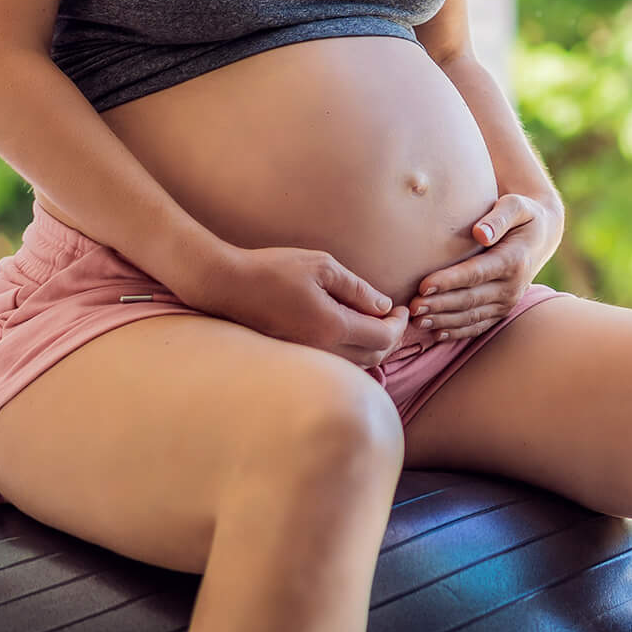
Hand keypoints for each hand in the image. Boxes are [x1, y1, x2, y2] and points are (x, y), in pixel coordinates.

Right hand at [179, 242, 412, 367]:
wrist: (227, 286)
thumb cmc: (274, 270)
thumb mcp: (322, 267)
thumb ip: (357, 288)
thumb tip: (382, 306)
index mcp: (333, 327)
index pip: (383, 336)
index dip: (399, 324)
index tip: (403, 309)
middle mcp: (322, 350)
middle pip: (374, 356)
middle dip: (391, 338)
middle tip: (396, 318)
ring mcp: (307, 357)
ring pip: (356, 364)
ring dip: (374, 347)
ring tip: (378, 324)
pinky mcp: (295, 356)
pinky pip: (336, 363)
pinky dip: (353, 353)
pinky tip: (351, 333)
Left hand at [409, 195, 552, 342]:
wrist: (541, 235)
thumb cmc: (522, 215)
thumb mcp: (516, 206)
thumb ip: (499, 217)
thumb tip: (480, 233)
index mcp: (514, 260)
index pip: (477, 273)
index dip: (449, 281)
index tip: (423, 285)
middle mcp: (513, 286)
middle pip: (471, 299)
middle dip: (440, 305)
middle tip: (412, 307)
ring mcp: (508, 302)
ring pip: (472, 317)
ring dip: (443, 321)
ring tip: (417, 321)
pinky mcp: (502, 311)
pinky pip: (478, 325)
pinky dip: (457, 332)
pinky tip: (436, 333)